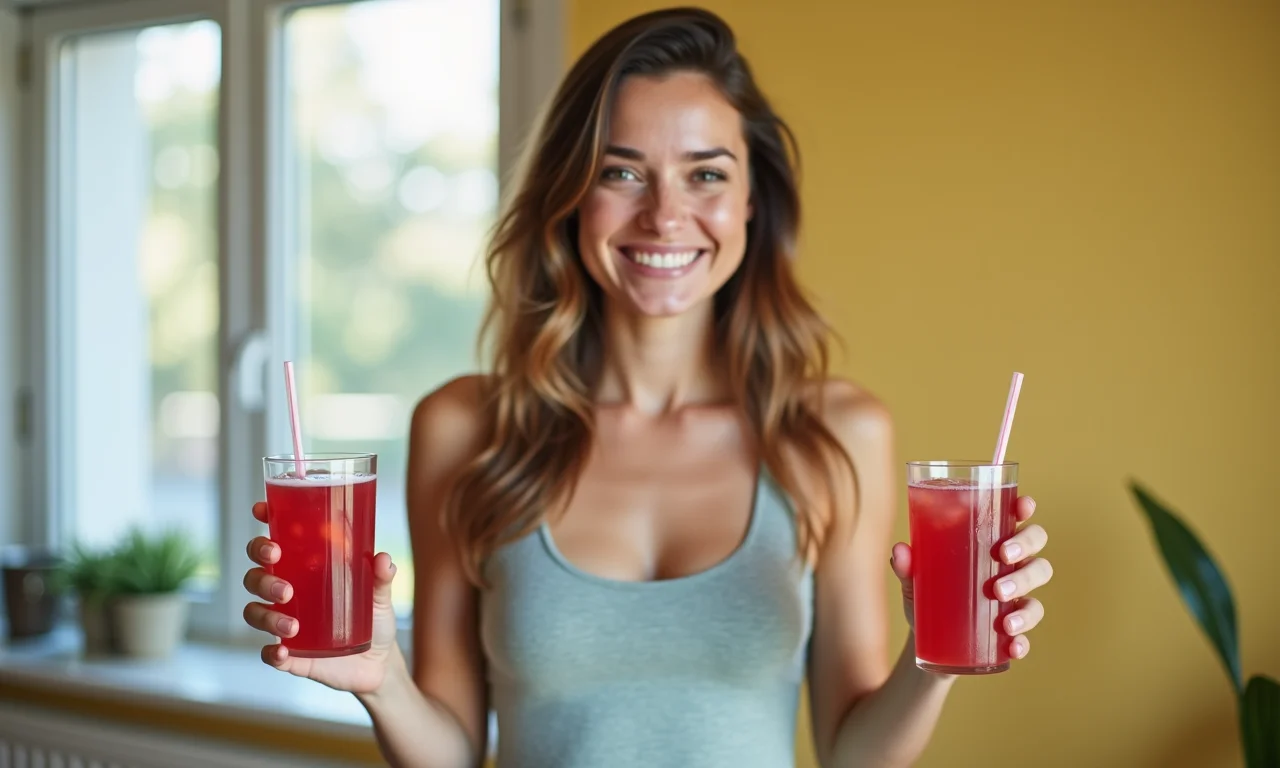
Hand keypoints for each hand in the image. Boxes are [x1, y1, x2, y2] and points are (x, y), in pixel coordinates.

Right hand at [242, 501, 403, 694]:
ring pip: (254, 612)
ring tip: (293, 624)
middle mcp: (287, 593)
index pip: (274, 541)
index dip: (264, 523)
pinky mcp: (291, 655)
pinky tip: (282, 651)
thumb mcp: (380, 595)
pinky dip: (272, 653)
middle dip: (261, 573)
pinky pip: (269, 653)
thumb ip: (382, 578)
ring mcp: (285, 623)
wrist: (379, 664)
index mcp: (304, 569)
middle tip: (283, 580)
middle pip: (255, 574)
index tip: (262, 511)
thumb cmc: (374, 618)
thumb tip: (383, 559)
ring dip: (267, 616)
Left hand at [890, 495, 1051, 660]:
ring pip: (1037, 585)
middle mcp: (1010, 565)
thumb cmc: (929, 594)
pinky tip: (1013, 645)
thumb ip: (908, 567)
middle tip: (1002, 557)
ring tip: (1001, 600)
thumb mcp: (915, 580)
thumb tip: (899, 551)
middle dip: (1025, 547)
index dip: (1025, 508)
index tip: (1023, 506)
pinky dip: (1024, 639)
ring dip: (1024, 588)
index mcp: (990, 542)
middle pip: (1035, 546)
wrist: (929, 641)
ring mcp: (1017, 597)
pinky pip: (1029, 632)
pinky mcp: (1014, 629)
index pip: (1016, 518)